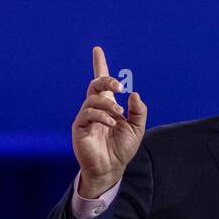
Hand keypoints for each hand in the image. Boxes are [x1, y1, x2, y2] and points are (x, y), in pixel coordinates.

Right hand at [71, 46, 146, 196]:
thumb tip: (134, 94)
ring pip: (92, 100)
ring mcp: (86, 118)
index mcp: (108, 105)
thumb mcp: (137, 128)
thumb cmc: (122, 148)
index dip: (99, 65)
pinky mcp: (79, 128)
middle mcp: (95, 108)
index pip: (102, 82)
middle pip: (95, 85)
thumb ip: (139, 111)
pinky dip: (101, 116)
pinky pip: (87, 115)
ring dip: (107, 104)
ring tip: (118, 114)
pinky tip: (112, 123)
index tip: (97, 50)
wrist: (111, 169)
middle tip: (119, 87)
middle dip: (106, 81)